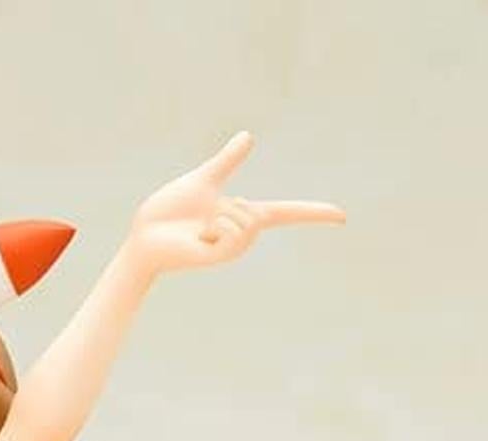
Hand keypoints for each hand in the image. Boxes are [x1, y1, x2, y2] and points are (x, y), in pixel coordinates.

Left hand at [127, 132, 344, 276]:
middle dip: (232, 207)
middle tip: (205, 216)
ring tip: (201, 227)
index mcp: (242, 215)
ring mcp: (233, 249)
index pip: (287, 213)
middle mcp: (242, 234)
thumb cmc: (169, 211)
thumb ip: (228, 160)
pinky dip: (216, 227)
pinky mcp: (221, 258)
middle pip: (260, 214)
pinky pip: (235, 233)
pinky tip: (200, 236)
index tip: (342, 216)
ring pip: (248, 223)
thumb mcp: (204, 178)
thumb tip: (248, 136)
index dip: (314, 213)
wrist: (145, 236)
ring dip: (224, 216)